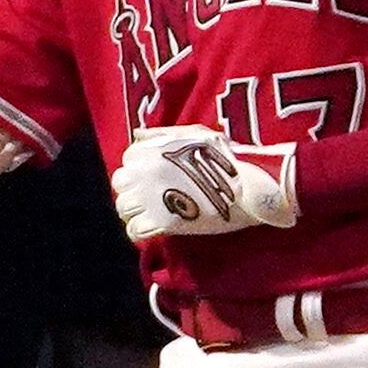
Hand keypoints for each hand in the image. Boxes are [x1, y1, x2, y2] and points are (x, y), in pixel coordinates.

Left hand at [112, 124, 298, 240]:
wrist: (247, 186)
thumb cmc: (227, 157)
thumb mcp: (195, 134)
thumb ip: (163, 135)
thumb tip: (138, 135)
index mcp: (152, 149)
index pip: (127, 160)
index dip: (139, 171)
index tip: (153, 179)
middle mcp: (145, 171)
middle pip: (120, 185)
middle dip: (132, 191)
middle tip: (151, 199)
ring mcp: (150, 197)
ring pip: (124, 208)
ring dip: (134, 213)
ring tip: (152, 215)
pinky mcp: (161, 221)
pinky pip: (135, 231)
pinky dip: (140, 233)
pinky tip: (153, 230)